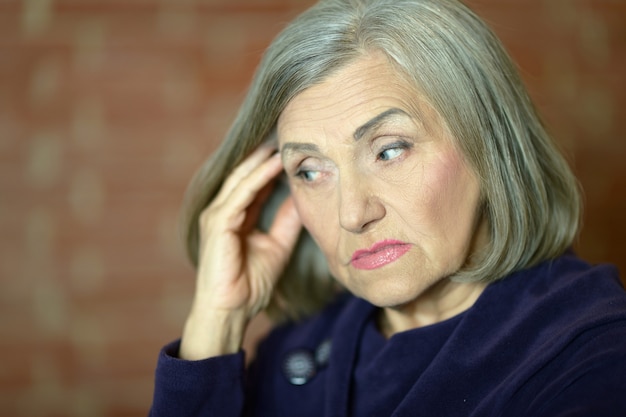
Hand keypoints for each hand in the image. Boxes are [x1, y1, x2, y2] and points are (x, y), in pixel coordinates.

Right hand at [180, 144, 301, 358]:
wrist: (231, 311)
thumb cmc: (250, 284)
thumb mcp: (277, 246)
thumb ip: (286, 222)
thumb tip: (301, 200)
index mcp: (235, 217)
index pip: (255, 184)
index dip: (273, 166)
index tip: (294, 150)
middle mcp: (223, 211)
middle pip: (246, 174)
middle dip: (266, 154)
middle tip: (288, 134)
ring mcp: (217, 216)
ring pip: (242, 178)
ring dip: (263, 159)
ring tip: (284, 140)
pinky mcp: (217, 223)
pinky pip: (241, 194)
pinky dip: (258, 177)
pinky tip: (275, 163)